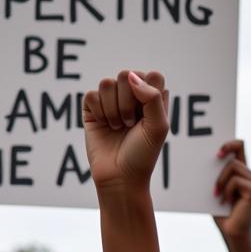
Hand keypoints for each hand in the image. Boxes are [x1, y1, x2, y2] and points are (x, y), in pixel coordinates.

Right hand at [83, 70, 169, 193]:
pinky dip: (99, 113)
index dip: (148, 93)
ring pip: (107, 83)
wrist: (120, 176)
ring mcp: (111, 100)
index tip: (147, 116)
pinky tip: (105, 126)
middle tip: (131, 124)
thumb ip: (153, 97)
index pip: (152, 76)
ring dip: (114, 110)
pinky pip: (92, 95)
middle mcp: (132, 96)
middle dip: (129, 103)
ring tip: (118, 127)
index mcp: (152, 99)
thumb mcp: (158, 127)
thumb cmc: (143, 154)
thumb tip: (130, 76)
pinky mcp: (93, 107)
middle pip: (127, 75)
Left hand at [214, 139, 250, 239]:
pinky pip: (236, 180)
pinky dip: (227, 190)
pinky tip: (226, 202)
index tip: (217, 153)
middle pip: (234, 158)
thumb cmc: (222, 214)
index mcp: (242, 174)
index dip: (230, 143)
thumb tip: (206, 159)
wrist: (231, 233)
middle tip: (214, 189)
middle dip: (220, 173)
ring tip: (218, 196)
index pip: (240, 146)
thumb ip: (217, 174)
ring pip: (234, 167)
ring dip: (222, 181)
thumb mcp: (217, 189)